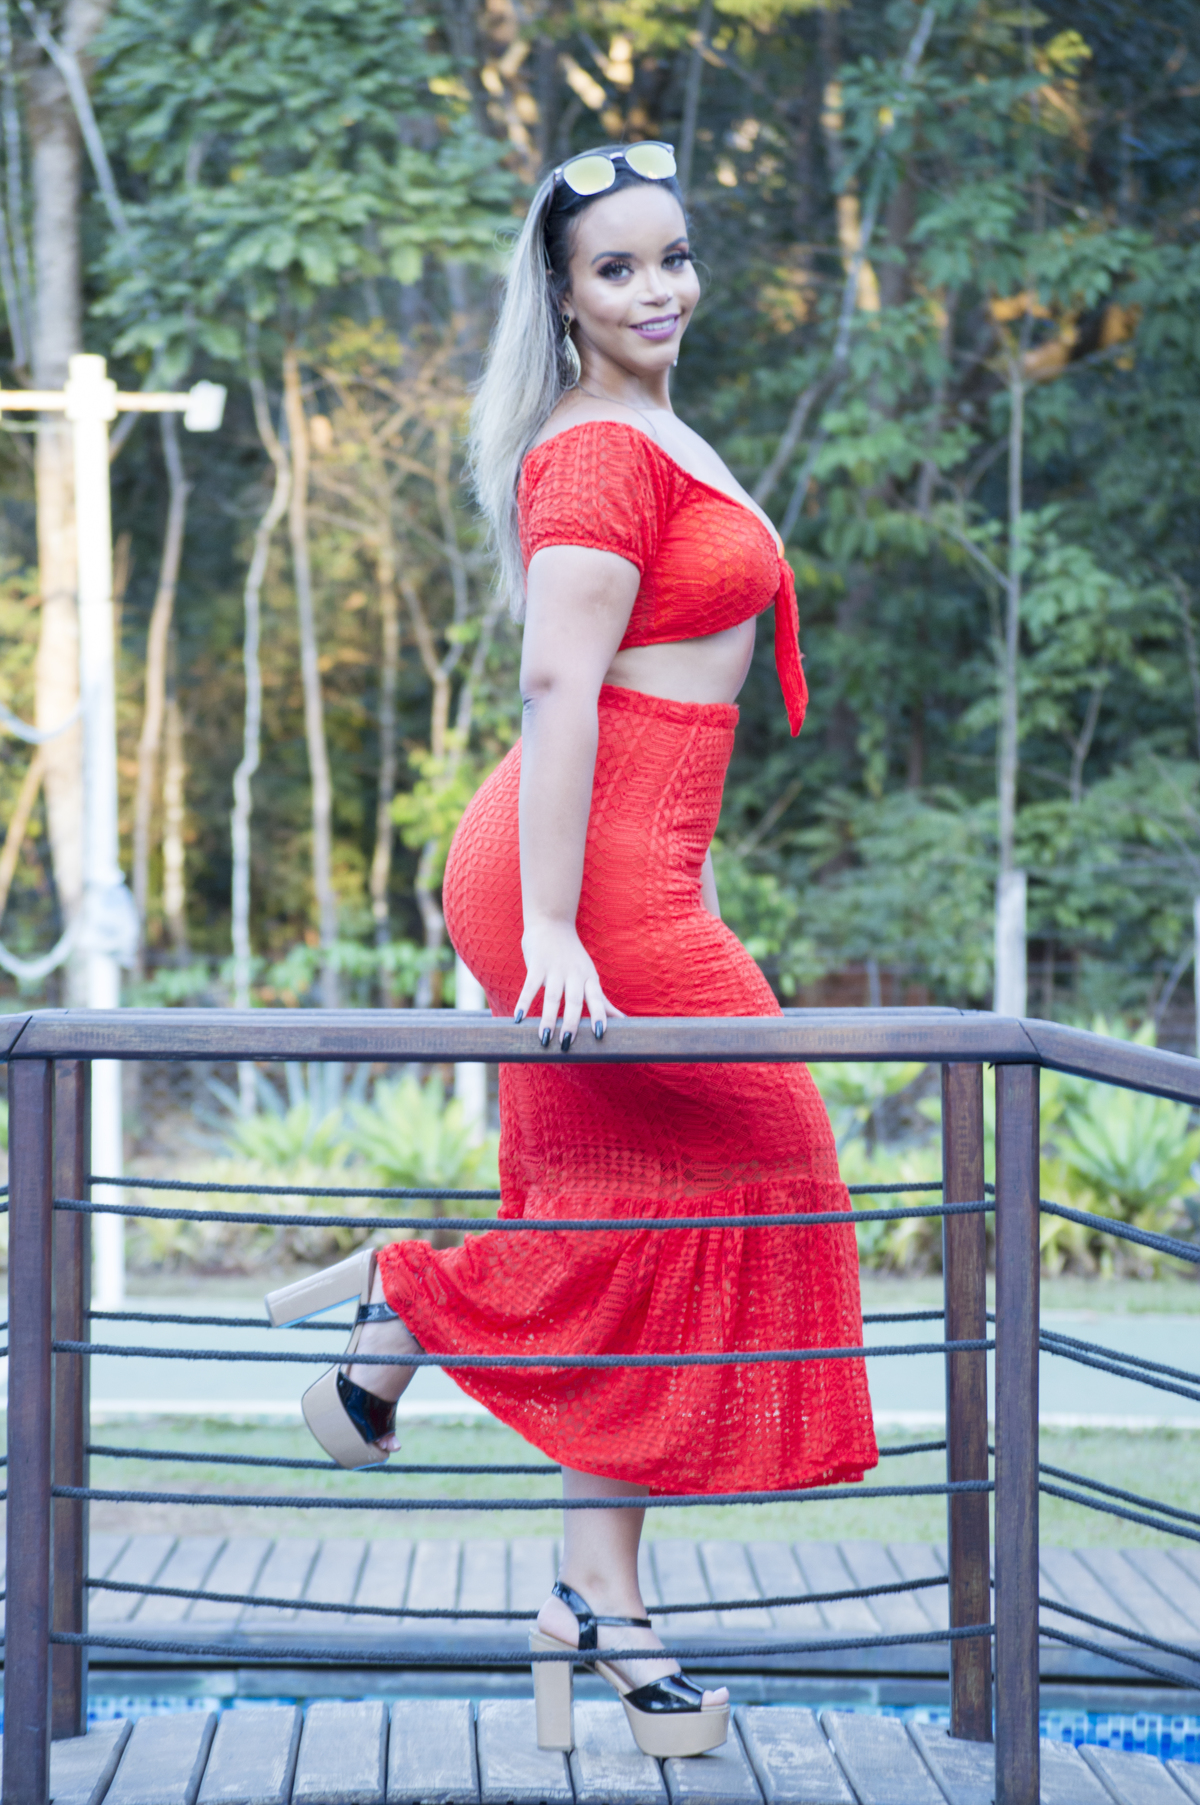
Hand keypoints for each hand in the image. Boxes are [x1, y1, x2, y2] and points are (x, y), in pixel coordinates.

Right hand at [514, 917, 621, 1049]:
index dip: (600, 1016)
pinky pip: (530, 986)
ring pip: (553, 997)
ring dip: (549, 1018)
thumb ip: (601, 1000)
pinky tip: (518, 1018)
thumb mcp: (589, 976)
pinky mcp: (537, 965)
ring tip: (545, 1039)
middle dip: (572, 1023)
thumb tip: (622, 1019)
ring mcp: (555, 969)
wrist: (552, 921)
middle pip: (574, 1001)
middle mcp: (574, 974)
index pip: (597, 999)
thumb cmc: (572, 956)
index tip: (600, 1035)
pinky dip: (524, 1002)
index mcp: (588, 978)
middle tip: (567, 1044)